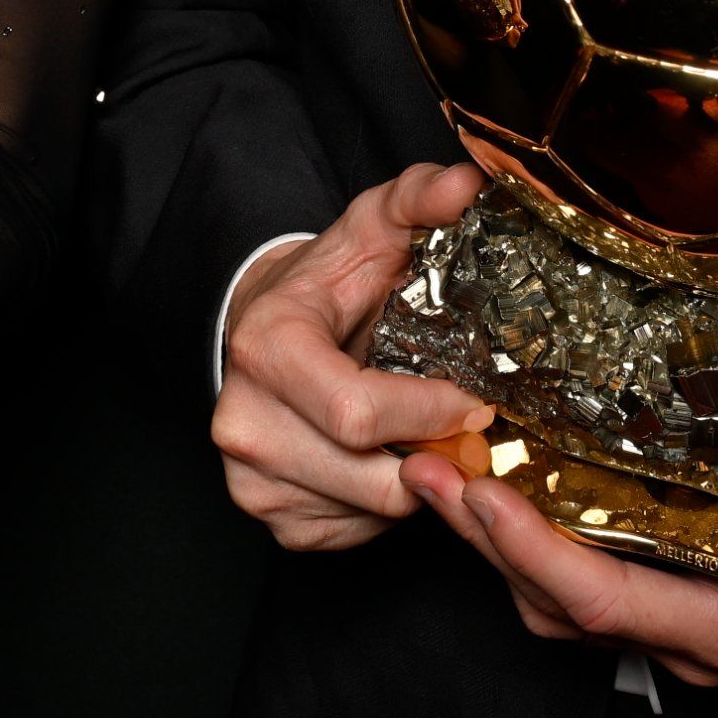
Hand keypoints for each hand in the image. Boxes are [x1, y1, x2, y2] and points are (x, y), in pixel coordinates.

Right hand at [210, 161, 497, 549]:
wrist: (261, 333)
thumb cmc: (324, 287)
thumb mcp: (370, 230)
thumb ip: (418, 199)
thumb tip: (464, 184)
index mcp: (265, 350)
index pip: (358, 412)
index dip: (431, 414)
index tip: (474, 400)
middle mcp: (242, 422)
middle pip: (373, 476)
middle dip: (435, 455)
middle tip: (465, 429)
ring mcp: (250, 480)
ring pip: (371, 512)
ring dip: (413, 481)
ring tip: (420, 436)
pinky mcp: (270, 518)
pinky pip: (354, 533)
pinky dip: (384, 507)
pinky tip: (382, 459)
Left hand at [399, 445, 717, 689]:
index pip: (606, 602)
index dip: (528, 552)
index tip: (473, 488)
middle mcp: (697, 635)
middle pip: (558, 599)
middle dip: (482, 537)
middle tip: (421, 461)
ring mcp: (691, 614)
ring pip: (563, 592)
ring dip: (497, 534)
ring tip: (446, 461)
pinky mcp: (697, 585)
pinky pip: (597, 570)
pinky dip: (541, 529)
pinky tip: (519, 473)